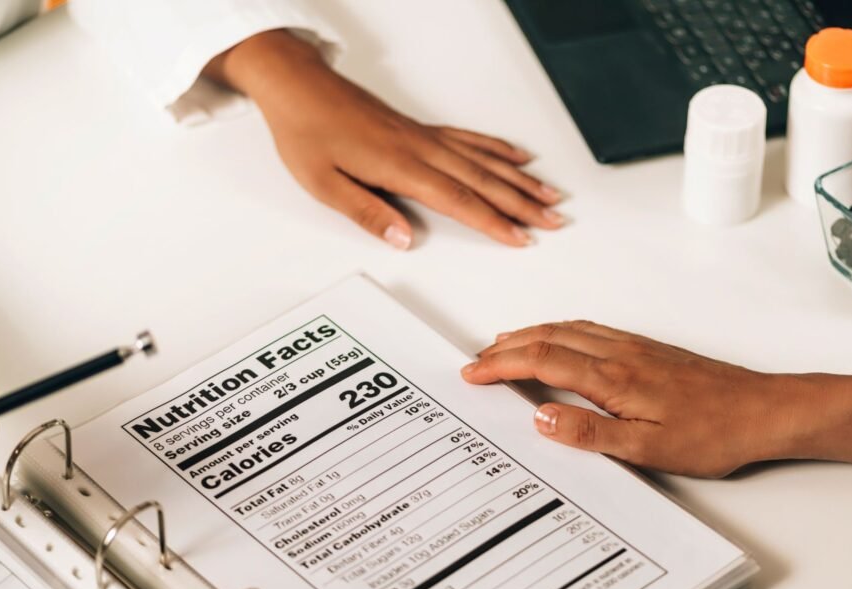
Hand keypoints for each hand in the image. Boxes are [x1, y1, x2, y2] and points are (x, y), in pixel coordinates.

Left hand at [205, 30, 564, 248]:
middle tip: (554, 221)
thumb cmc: (306, 132)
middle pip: (484, 181)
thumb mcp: (324, 184)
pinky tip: (516, 157)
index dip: (494, 222)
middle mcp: (421, 148)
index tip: (522, 237)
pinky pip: (471, 139)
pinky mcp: (420, 129)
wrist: (298, 86)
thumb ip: (368, 213)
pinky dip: (498, 149)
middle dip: (523, 204)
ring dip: (520, 180)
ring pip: (484, 160)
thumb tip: (403, 240)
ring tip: (549, 196)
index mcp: (400, 166)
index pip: (459, 200)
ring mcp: (424, 136)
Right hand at [460, 321, 791, 477]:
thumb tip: (541, 418)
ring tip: (506, 344)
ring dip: (531, 334)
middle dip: (507, 346)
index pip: (542, 362)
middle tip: (478, 358)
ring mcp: (635, 346)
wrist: (763, 410)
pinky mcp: (648, 348)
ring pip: (569, 328)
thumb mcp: (647, 450)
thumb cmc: (713, 433)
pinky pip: (590, 329)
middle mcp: (620, 353)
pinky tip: (561, 338)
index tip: (474, 372)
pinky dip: (560, 330)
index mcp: (613, 377)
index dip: (502, 364)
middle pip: (550, 337)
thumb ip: (589, 433)